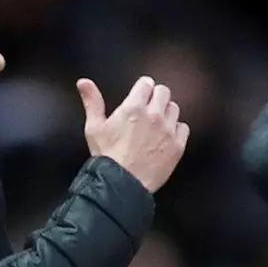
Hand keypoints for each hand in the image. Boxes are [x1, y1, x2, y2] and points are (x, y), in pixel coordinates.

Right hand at [76, 75, 189, 192]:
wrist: (121, 185)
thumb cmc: (107, 157)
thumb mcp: (94, 128)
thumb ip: (92, 102)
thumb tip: (84, 82)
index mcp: (134, 108)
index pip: (146, 83)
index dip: (142, 89)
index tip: (140, 95)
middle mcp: (154, 115)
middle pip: (163, 92)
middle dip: (156, 97)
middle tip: (149, 109)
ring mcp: (168, 131)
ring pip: (174, 109)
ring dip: (166, 113)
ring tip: (156, 124)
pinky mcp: (177, 146)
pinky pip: (183, 128)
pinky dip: (176, 130)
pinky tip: (166, 138)